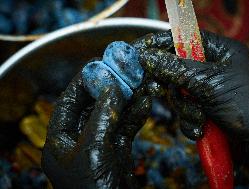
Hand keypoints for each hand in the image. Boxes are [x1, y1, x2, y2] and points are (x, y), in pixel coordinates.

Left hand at [42, 34, 172, 188]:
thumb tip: (111, 88)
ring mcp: (99, 144)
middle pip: (93, 106)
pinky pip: (125, 128)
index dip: (82, 82)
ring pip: (112, 115)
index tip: (97, 65)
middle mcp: (78, 140)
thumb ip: (102, 116)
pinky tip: (145, 103)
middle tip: (123, 71)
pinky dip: (136, 116)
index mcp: (60, 140)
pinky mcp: (117, 150)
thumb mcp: (93, 148)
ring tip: (140, 84)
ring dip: (127, 100)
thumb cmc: (93, 188)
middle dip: (109, 89)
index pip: (68, 103)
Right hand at [138, 30, 248, 185]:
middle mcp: (212, 66)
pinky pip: (184, 107)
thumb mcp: (209, 84)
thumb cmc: (245, 107)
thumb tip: (148, 57)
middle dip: (172, 84)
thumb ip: (176, 69)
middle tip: (157, 88)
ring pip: (178, 91)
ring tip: (199, 116)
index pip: (184, 38)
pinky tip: (201, 125)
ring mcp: (207, 87)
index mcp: (220, 51)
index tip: (140, 49)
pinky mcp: (203, 106)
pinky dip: (190, 118)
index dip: (160, 42)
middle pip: (176, 66)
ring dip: (185, 107)